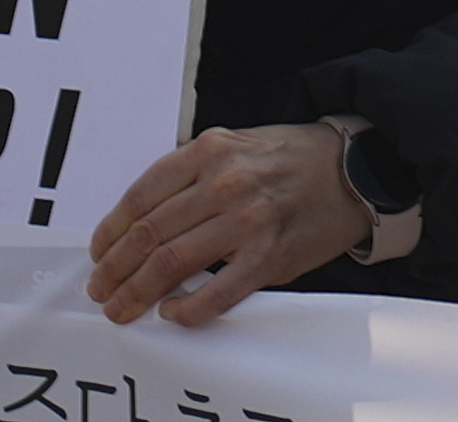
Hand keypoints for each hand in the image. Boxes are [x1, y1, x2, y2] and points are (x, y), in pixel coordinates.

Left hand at [85, 120, 374, 324]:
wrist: (359, 167)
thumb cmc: (293, 157)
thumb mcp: (238, 143)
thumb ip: (193, 170)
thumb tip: (144, 216)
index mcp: (211, 151)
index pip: (142, 196)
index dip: (110, 230)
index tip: (99, 253)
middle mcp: (225, 183)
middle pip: (150, 234)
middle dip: (115, 269)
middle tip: (100, 290)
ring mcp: (249, 220)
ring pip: (173, 262)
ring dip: (138, 292)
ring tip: (122, 309)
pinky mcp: (271, 255)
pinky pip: (217, 291)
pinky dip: (188, 308)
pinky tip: (173, 314)